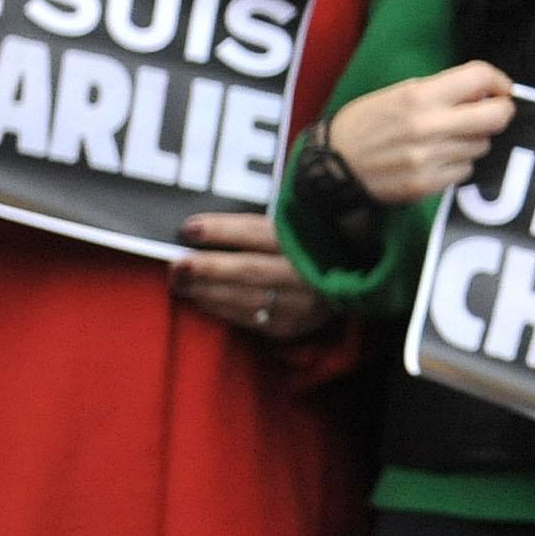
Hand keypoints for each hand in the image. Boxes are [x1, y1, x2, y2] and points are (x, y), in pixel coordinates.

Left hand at [172, 211, 334, 341]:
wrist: (357, 277)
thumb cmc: (321, 239)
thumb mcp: (308, 218)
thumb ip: (278, 212)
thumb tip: (225, 210)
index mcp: (315, 238)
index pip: (260, 233)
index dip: (224, 230)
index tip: (189, 228)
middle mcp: (311, 273)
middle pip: (251, 270)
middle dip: (209, 267)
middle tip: (176, 264)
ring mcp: (305, 303)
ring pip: (248, 298)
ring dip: (208, 291)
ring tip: (180, 282)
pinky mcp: (295, 325)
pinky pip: (251, 319)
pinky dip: (222, 309)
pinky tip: (202, 299)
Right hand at [326, 61, 517, 206]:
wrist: (331, 165)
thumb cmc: (365, 123)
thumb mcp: (398, 92)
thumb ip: (441, 89)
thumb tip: (485, 90)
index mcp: (420, 95)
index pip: (480, 77)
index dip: (499, 81)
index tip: (500, 89)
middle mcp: (429, 126)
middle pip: (497, 117)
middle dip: (500, 113)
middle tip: (490, 113)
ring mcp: (429, 158)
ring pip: (482, 146)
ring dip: (473, 141)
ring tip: (448, 139)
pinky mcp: (427, 185)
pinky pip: (465, 171)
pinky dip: (458, 164)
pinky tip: (436, 160)